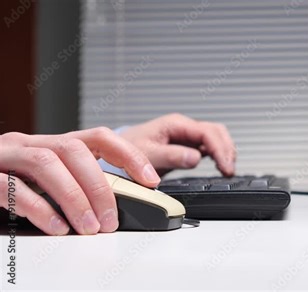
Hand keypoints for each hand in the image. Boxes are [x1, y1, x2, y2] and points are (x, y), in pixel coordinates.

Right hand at [0, 127, 160, 234]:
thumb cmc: (9, 185)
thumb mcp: (48, 184)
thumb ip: (75, 188)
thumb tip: (113, 210)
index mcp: (53, 146)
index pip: (99, 138)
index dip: (129, 155)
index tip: (151, 179)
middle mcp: (31, 144)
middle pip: (75, 150)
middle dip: (99, 186)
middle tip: (111, 220)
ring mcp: (6, 155)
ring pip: (47, 163)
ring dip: (74, 197)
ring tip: (89, 227)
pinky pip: (11, 185)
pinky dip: (38, 207)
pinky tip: (55, 227)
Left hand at [119, 113, 235, 176]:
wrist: (115, 150)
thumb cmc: (127, 148)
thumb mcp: (148, 154)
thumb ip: (172, 156)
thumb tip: (196, 158)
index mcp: (175, 124)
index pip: (208, 132)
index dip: (220, 149)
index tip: (225, 166)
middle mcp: (183, 127)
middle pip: (217, 131)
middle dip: (227, 149)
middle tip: (229, 170)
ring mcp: (186, 134)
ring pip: (216, 137)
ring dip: (225, 151)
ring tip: (228, 169)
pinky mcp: (186, 144)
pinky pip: (209, 145)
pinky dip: (218, 154)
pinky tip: (220, 165)